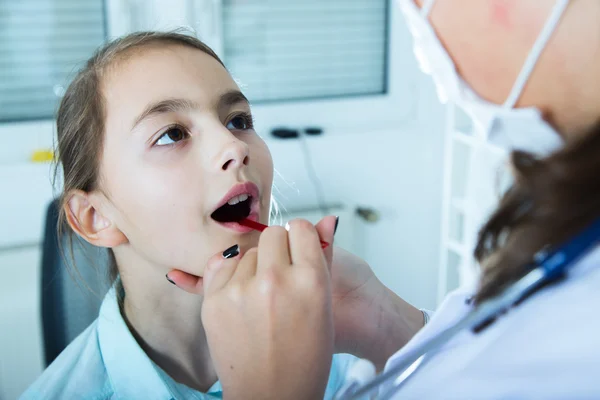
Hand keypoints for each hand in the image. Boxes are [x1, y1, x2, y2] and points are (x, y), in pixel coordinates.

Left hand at [199, 220, 334, 399]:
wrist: (273, 396)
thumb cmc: (306, 357)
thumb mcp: (325, 307)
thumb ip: (323, 258)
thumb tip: (327, 220)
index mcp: (310, 280)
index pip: (301, 228)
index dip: (301, 238)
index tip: (299, 248)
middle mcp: (275, 280)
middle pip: (272, 234)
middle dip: (278, 248)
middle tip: (281, 273)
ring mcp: (241, 290)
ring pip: (247, 251)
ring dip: (254, 265)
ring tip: (262, 296)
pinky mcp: (214, 301)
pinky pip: (222, 267)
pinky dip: (233, 277)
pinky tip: (244, 299)